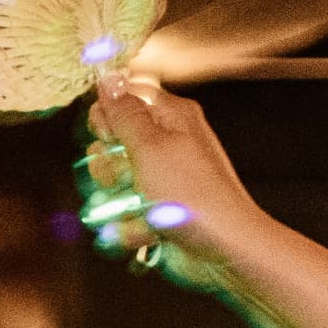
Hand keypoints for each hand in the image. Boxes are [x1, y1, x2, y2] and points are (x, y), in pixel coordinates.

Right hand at [85, 71, 264, 283]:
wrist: (222, 250)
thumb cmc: (195, 197)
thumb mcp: (150, 147)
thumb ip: (124, 113)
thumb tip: (107, 77)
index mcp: (170, 117)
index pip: (122, 98)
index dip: (106, 119)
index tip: (109, 137)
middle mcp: (165, 143)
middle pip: (108, 144)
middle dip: (108, 168)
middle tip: (129, 178)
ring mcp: (159, 179)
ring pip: (110, 183)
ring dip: (117, 202)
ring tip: (141, 209)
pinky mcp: (154, 210)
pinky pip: (121, 214)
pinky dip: (129, 226)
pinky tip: (148, 231)